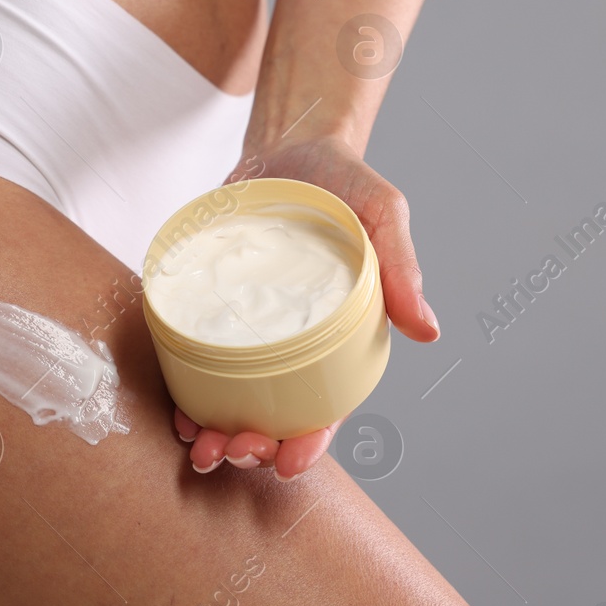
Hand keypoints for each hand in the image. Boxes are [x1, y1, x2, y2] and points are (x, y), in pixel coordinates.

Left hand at [176, 135, 438, 477]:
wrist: (288, 142)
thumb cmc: (343, 183)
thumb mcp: (382, 214)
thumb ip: (401, 267)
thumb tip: (428, 330)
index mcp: (336, 338)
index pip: (327, 405)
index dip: (311, 442)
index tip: (291, 463)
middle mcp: (290, 344)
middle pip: (274, 416)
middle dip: (254, 448)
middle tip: (232, 451)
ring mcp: (246, 331)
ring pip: (230, 401)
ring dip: (215, 434)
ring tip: (199, 445)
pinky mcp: (208, 310)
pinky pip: (194, 361)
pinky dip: (186, 393)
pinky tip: (177, 412)